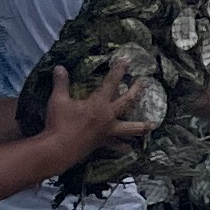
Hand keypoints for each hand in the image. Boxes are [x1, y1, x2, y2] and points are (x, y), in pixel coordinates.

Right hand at [37, 55, 152, 160]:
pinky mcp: (103, 143)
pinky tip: (129, 148)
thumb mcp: (58, 100)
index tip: (127, 60)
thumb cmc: (59, 123)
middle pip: (127, 102)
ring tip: (152, 125)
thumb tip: (59, 67)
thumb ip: (61, 83)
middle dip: (136, 91)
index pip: (111, 83)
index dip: (119, 70)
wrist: (59, 149)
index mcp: (98, 103)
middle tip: (144, 83)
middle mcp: (108, 116)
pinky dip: (122, 146)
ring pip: (129, 128)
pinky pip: (116, 145)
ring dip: (140, 126)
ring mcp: (108, 131)